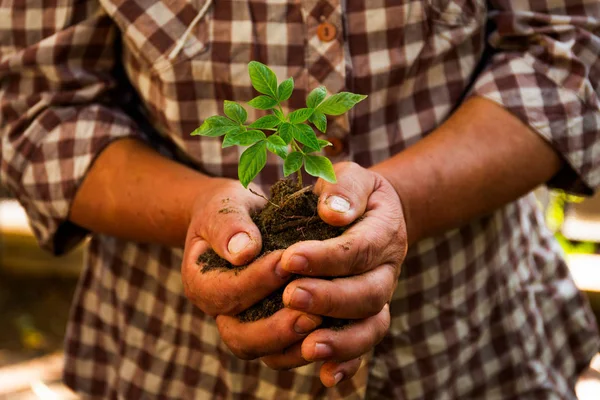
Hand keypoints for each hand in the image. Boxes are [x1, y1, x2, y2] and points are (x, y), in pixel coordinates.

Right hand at [181, 178, 322, 359]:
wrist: (241, 219)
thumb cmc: (231, 208)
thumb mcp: (224, 206)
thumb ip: (229, 226)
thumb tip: (243, 252)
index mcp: (201, 283)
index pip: (226, 292)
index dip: (256, 281)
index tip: (287, 262)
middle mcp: (220, 313)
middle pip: (241, 337)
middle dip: (276, 327)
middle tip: (311, 312)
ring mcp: (246, 326)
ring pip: (266, 352)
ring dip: (294, 342)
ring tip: (323, 322)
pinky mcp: (272, 331)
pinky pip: (287, 353)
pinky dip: (308, 347)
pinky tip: (334, 333)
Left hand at [261, 162, 406, 385]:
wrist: (373, 215)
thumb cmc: (352, 193)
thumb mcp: (352, 176)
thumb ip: (344, 188)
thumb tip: (332, 213)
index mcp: (385, 233)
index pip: (359, 249)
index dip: (326, 257)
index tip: (290, 259)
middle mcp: (387, 271)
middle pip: (368, 294)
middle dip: (330, 299)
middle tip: (292, 296)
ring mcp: (379, 298)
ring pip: (370, 327)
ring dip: (341, 340)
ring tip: (308, 346)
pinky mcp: (366, 317)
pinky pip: (363, 345)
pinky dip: (348, 363)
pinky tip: (325, 377)